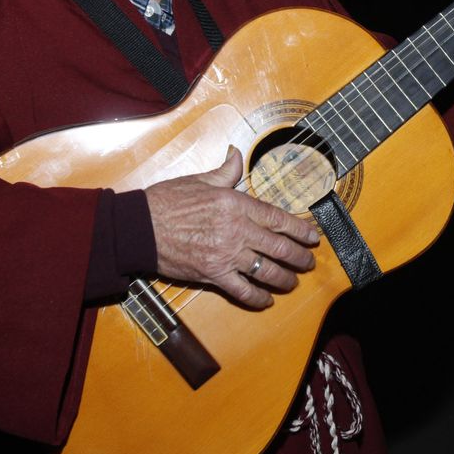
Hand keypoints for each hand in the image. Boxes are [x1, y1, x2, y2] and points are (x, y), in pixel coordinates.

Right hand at [144, 148, 319, 308]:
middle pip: (278, 247)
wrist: (140, 227)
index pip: (278, 218)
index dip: (300, 230)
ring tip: (293, 282)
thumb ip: (226, 171)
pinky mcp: (213, 274)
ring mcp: (226, 254)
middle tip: (309, 262)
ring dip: (284, 278)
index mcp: (236, 204)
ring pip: (266, 271)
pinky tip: (266, 299)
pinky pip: (242, 290)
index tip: (312, 237)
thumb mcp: (200, 180)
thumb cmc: (167, 201)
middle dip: (299, 257)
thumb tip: (237, 154)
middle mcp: (237, 230)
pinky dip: (257, 297)